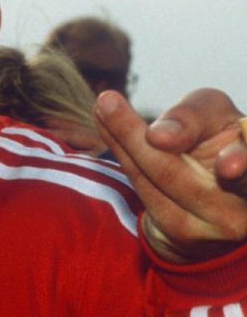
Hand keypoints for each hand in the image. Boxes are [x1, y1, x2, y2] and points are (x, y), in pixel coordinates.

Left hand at [95, 88, 246, 262]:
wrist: (216, 190)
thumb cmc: (218, 135)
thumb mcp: (214, 113)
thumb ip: (193, 116)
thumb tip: (159, 136)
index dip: (242, 164)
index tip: (225, 164)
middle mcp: (244, 205)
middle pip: (177, 172)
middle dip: (136, 137)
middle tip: (107, 101)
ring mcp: (213, 224)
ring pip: (155, 178)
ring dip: (120, 138)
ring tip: (102, 105)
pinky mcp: (183, 232)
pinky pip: (142, 188)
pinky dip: (120, 152)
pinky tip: (104, 123)